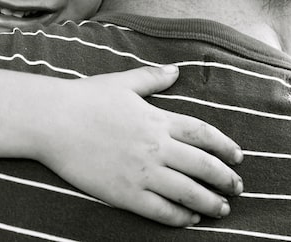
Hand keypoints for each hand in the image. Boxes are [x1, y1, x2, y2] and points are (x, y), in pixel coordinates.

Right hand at [37, 65, 242, 226]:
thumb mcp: (122, 82)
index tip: (238, 157)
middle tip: (237, 188)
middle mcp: (156, 147)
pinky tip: (189, 219)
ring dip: (210, 203)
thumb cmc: (84, 98)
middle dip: (225, 179)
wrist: (52, 121)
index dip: (226, 147)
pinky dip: (179, 217)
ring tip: (221, 209)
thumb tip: (175, 70)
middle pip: (203, 166)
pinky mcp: (124, 193)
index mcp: (157, 119)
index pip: (204, 134)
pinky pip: (160, 211)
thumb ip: (152, 78)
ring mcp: (141, 172)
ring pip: (188, 193)